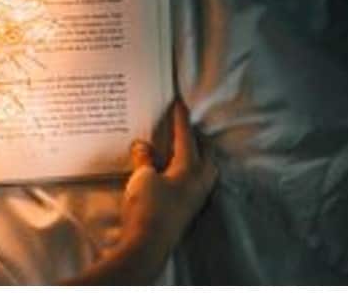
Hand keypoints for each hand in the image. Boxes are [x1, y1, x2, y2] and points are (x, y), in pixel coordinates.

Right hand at [66, 98, 216, 283]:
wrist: (147, 245)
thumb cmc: (148, 208)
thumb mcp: (142, 177)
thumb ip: (144, 158)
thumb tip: (143, 145)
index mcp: (191, 168)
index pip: (186, 137)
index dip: (181, 119)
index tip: (179, 103)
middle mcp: (199, 182)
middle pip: (205, 153)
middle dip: (197, 139)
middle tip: (185, 127)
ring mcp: (196, 198)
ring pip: (204, 170)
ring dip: (196, 156)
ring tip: (183, 149)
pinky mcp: (187, 210)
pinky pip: (194, 183)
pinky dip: (188, 172)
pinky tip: (175, 173)